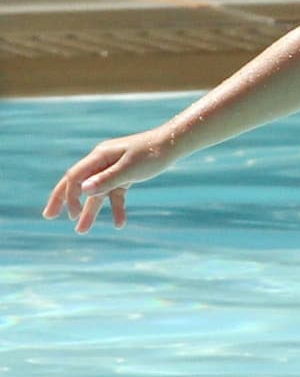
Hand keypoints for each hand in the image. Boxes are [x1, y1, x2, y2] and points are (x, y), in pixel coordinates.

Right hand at [43, 129, 176, 232]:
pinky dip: (116, 208)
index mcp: (99, 156)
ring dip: (90, 211)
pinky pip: (115, 194)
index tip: (71, 214)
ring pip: (97, 192)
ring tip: (81, 231)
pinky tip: (119, 224)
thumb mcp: (129, 169)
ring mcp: (112, 169)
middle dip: (63, 200)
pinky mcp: (124, 175)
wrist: (173, 144)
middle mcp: (102, 161)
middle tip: (49, 216)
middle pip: (77, 182)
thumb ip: (107, 180)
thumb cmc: (152, 154)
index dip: (68, 195)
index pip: (75, 176)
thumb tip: (83, 190)